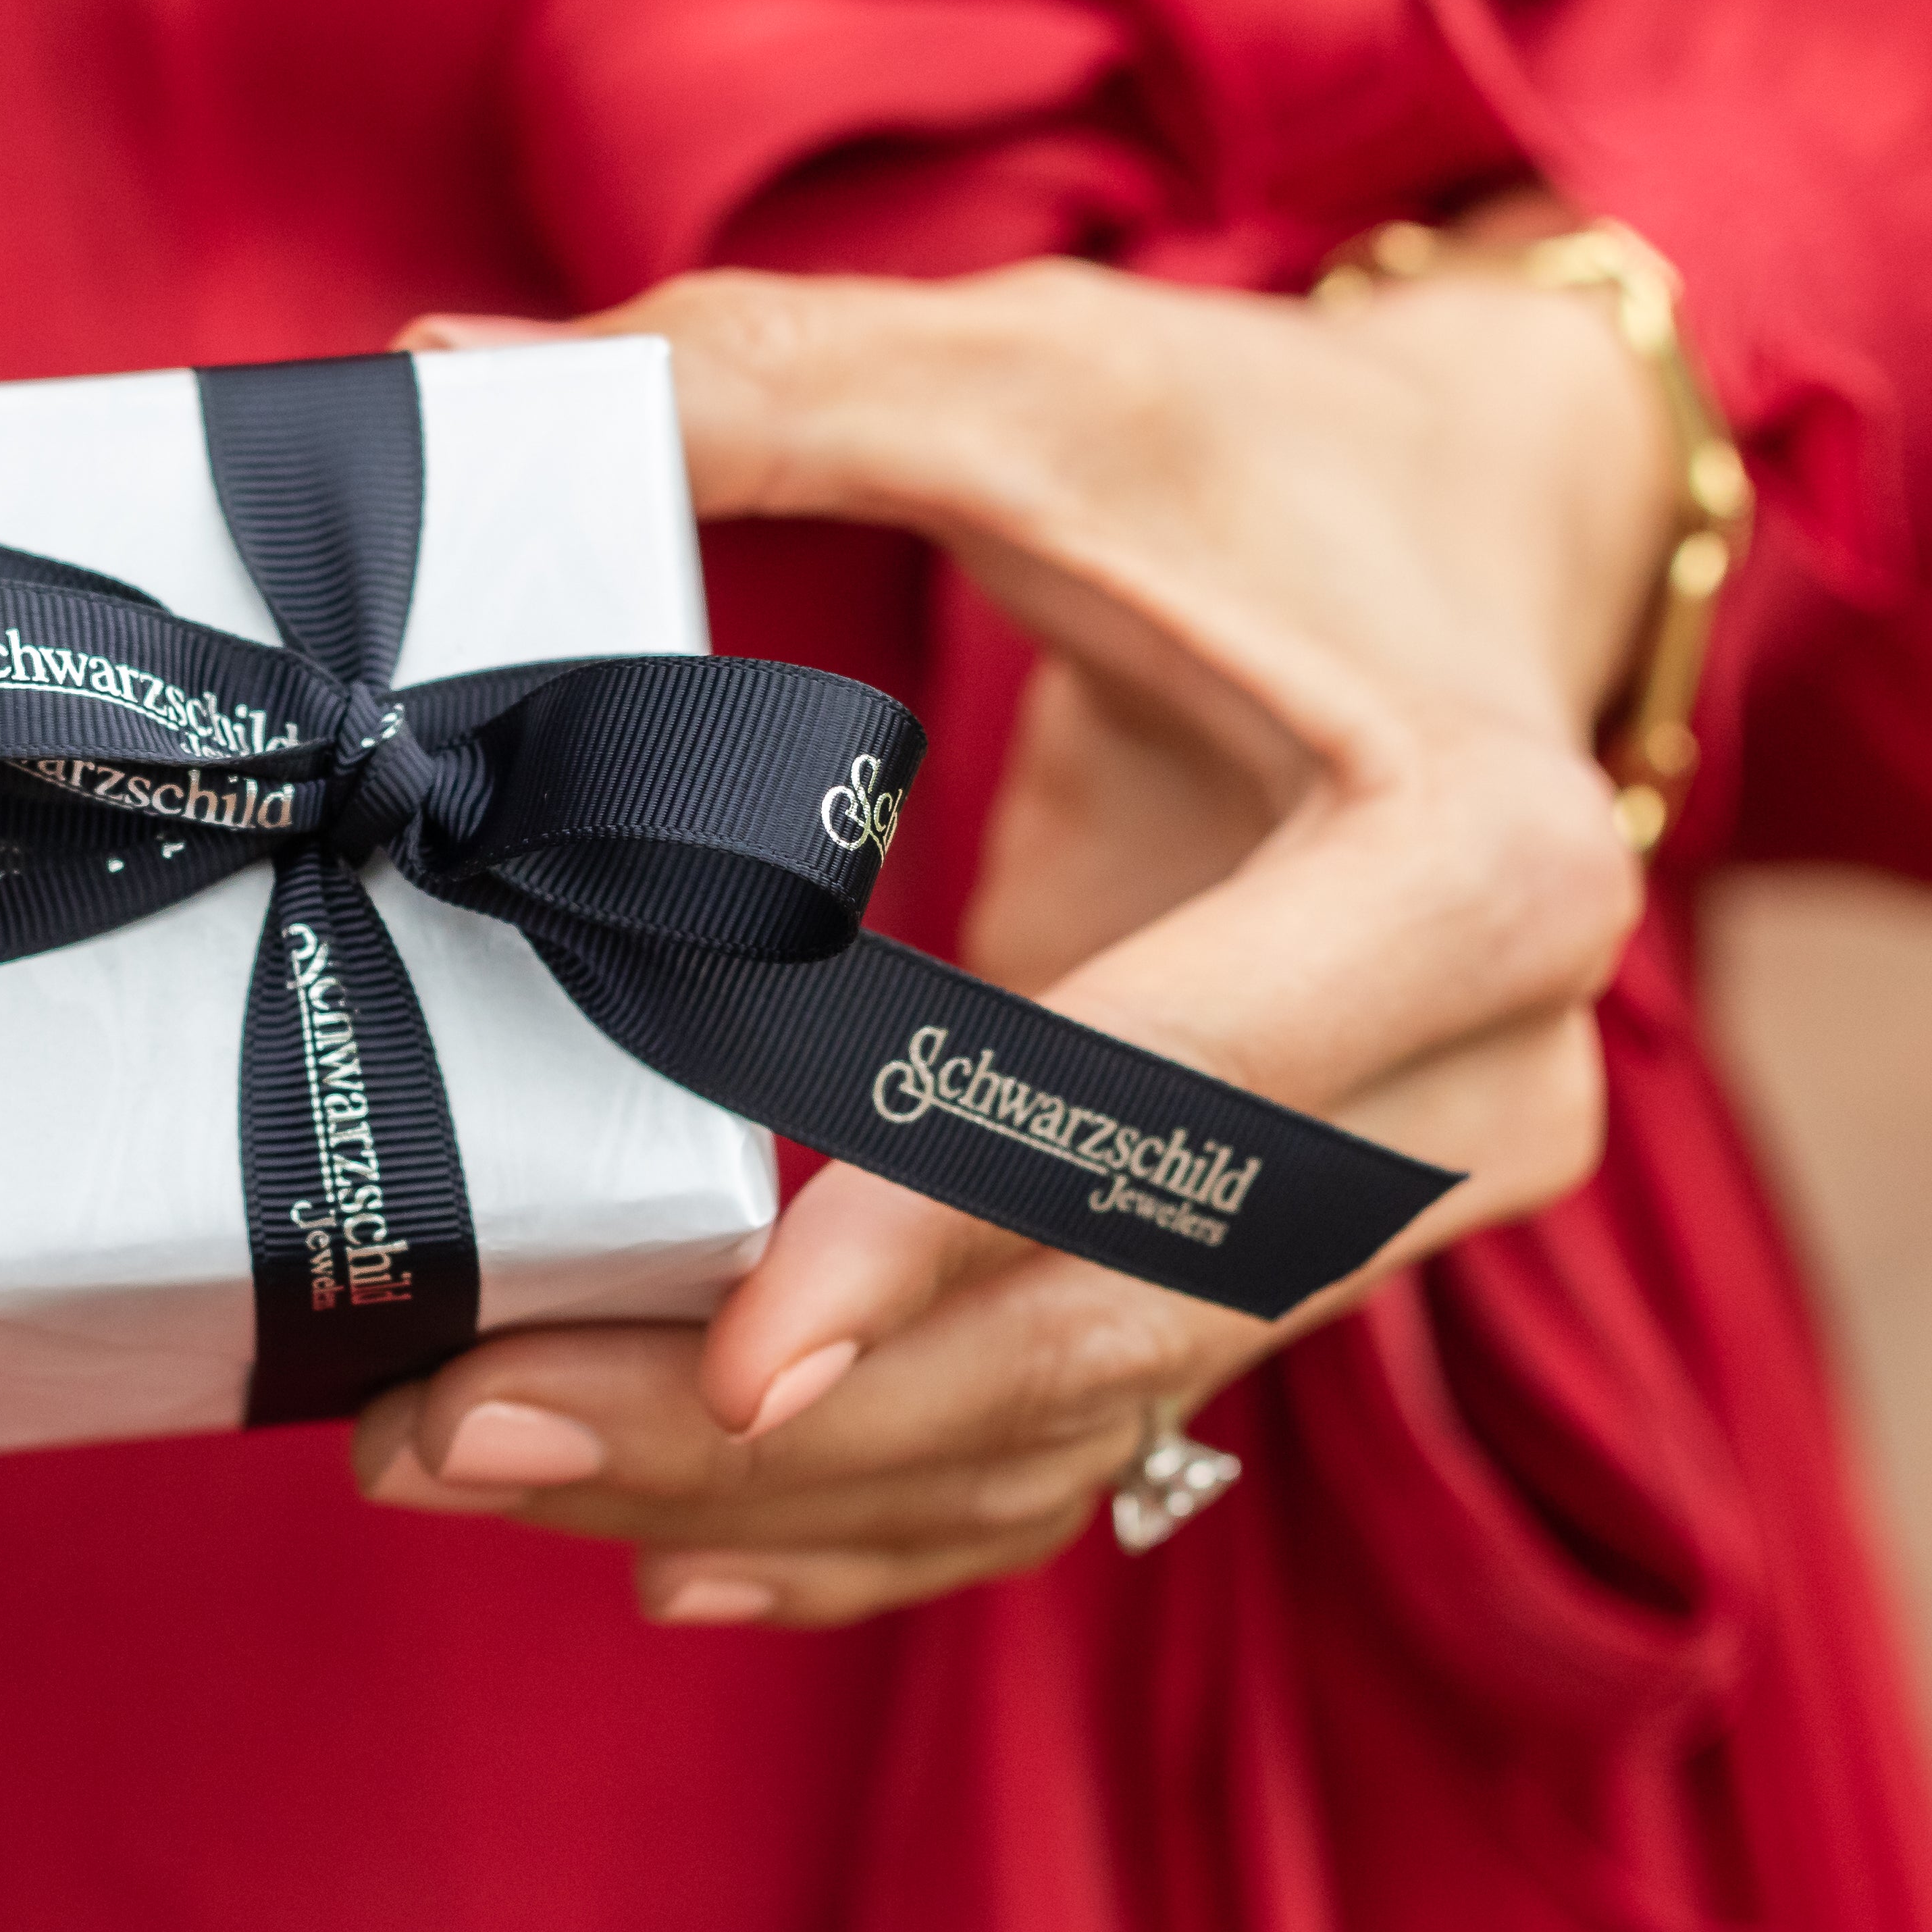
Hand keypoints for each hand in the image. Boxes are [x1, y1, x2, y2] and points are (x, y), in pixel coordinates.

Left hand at [362, 240, 1679, 1622]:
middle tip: (458, 1432)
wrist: (1488, 542)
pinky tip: (691, 1551)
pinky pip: (1101, 1429)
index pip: (1173, 1097)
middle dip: (777, 1421)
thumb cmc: (1264, 454)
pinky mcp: (1302, 1252)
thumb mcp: (1041, 379)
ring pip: (1082, 1419)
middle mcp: (1487, 1088)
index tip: (729, 1358)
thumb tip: (443, 398)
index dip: (944, 1230)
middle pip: (1102, 1323)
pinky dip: (903, 1513)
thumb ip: (767, 384)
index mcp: (1467, 871)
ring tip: (493, 1474)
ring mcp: (1410, 1204)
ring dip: (792, 1494)